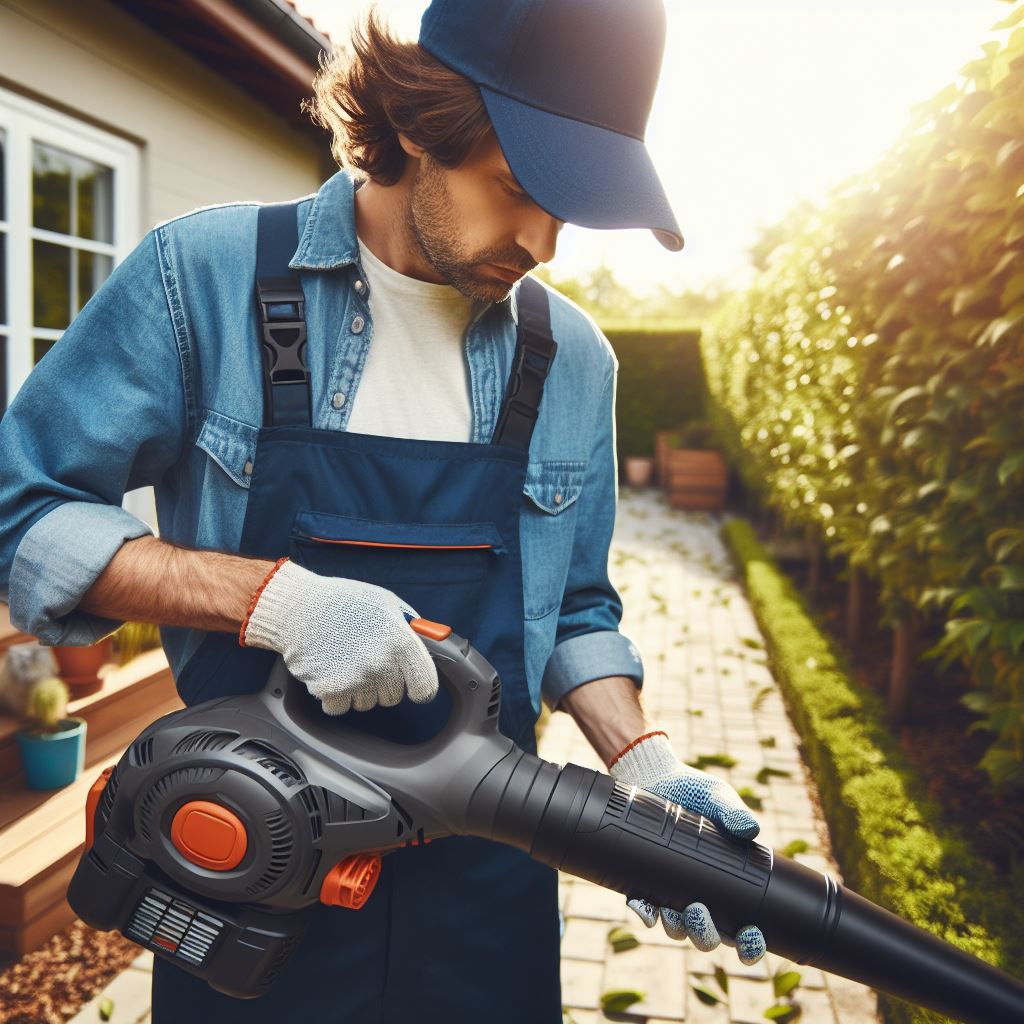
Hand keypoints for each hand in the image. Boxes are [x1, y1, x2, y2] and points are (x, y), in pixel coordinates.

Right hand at [240, 558, 437, 714]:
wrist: (297, 607)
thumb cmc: (342, 601)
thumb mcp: (386, 603)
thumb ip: (409, 628)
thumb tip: (429, 644)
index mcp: (400, 642)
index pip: (425, 687)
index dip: (419, 687)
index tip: (412, 685)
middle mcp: (381, 664)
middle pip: (393, 697)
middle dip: (383, 684)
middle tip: (367, 661)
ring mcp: (355, 680)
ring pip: (367, 704)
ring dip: (358, 690)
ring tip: (345, 661)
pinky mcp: (330, 691)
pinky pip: (340, 707)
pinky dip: (334, 696)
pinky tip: (330, 672)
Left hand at [608, 731, 766, 964]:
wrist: (657, 776)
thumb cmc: (697, 793)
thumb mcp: (720, 800)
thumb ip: (735, 813)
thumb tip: (749, 829)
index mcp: (729, 885)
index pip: (744, 927)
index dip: (749, 943)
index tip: (751, 936)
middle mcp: (701, 895)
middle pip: (708, 936)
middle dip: (706, 935)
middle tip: (700, 911)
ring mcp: (672, 891)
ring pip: (677, 928)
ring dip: (677, 927)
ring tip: (677, 910)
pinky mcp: (644, 881)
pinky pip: (644, 908)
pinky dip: (644, 912)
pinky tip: (643, 906)